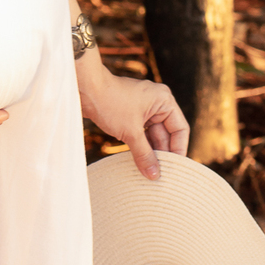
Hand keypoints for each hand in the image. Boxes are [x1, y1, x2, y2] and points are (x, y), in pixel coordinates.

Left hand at [75, 57, 188, 178]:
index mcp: (164, 101)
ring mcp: (143, 108)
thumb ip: (144, 155)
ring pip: (152, 135)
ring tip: (150, 173)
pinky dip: (140, 146)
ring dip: (150, 152)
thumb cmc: (110, 102)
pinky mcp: (130, 114)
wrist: (84, 88)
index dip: (179, 150)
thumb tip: (155, 175)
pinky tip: (139, 162)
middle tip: (161, 176)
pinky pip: (141, 134)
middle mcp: (157, 103)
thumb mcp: (130, 132)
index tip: (175, 169)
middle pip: (166, 134)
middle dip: (162, 154)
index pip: (180, 129)